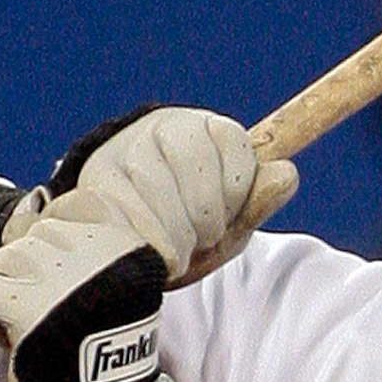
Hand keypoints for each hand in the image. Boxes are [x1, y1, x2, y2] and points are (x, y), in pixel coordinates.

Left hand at [0, 195, 181, 381]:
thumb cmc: (109, 351)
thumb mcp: (117, 287)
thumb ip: (86, 246)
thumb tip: (35, 202)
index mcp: (122, 242)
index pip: (68, 208)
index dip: (56, 245)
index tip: (70, 283)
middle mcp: (91, 251)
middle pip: (28, 238)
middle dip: (28, 275)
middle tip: (51, 317)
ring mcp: (56, 276)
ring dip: (5, 294)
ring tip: (33, 328)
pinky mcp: (23, 305)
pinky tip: (11, 335)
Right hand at [19, 105, 297, 283]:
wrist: (121, 246)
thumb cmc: (183, 229)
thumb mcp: (229, 220)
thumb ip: (257, 200)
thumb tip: (288, 173)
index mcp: (199, 128)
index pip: (235, 143)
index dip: (237, 193)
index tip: (226, 214)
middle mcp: (158, 128)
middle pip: (197, 167)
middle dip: (207, 219)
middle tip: (196, 238)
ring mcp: (122, 151)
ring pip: (161, 191)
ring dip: (177, 237)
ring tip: (174, 250)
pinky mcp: (94, 181)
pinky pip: (130, 213)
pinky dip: (150, 243)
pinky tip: (152, 252)